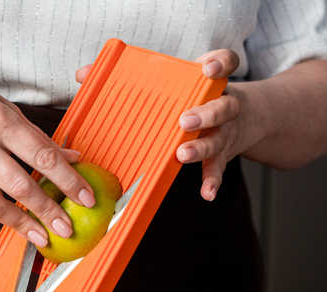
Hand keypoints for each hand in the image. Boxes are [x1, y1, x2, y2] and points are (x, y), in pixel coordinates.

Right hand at [0, 1, 95, 246]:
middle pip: (23, 186)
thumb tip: (71, 156)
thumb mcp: (1, 105)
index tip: (85, 196)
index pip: (42, 155)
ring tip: (43, 237)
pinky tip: (18, 223)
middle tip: (68, 227)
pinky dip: (1, 215)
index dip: (68, 180)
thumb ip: (35, 136)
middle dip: (50, 211)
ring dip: (24, 224)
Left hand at [76, 50, 245, 201]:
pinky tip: (207, 193)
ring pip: (218, 139)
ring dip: (201, 148)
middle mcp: (220, 107)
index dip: (220, 65)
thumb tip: (84, 74)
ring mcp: (223, 133)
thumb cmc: (191, 101)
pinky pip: (217, 169)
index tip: (208, 69)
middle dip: (204, 114)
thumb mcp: (174, 84)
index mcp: (207, 84)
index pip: (225, 64)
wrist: (242, 121)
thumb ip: (129, 79)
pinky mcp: (221, 156)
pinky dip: (212, 181)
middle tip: (184, 121)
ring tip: (182, 154)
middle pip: (223, 107)